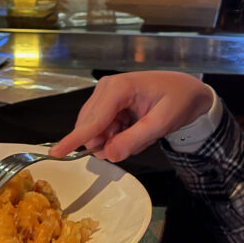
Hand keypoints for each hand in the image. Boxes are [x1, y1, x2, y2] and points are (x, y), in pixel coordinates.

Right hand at [49, 71, 213, 162]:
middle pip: (91, 127)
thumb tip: (108, 154)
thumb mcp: (162, 123)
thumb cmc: (178, 101)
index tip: (56, 153)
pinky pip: (104, 130)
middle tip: (138, 139)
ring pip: (97, 131)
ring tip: (141, 132)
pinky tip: (136, 130)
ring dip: (116, 140)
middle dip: (110, 141)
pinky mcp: (107, 104)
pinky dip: (118, 136)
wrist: (187, 91)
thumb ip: (135, 139)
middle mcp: (106, 88)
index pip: (93, 119)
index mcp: (119, 87)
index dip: (75, 139)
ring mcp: (105, 96)